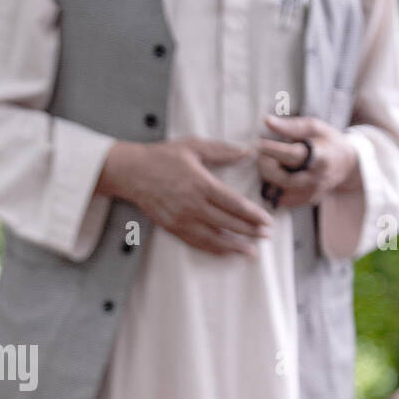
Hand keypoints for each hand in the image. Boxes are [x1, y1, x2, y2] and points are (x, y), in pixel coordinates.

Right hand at [98, 136, 270, 255]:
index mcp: (201, 184)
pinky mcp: (172, 228)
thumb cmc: (162, 157)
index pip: (234, 204)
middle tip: (266, 236)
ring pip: (213, 238)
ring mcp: (181, 219)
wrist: (131, 172)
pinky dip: (213, 249)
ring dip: (234, 247)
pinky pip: (196, 242)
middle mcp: (192, 205)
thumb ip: (222, 151)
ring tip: (251, 252)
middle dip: (250, 231)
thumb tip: (248, 152)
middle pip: (227, 223)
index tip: (267, 221)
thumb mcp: (193, 146)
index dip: (253, 215)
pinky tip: (226, 252)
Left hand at [257, 115, 361, 207]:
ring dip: (267, 178)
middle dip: (266, 166)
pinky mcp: (305, 202)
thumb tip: (267, 121)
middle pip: (283, 178)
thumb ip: (291, 126)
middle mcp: (317, 178)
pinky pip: (281, 200)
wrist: (345, 165)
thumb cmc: (326, 141)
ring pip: (279, 191)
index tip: (258, 143)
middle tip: (260, 154)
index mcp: (321, 156)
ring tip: (267, 164)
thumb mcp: (314, 127)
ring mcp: (312, 193)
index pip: (293, 156)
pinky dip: (272, 189)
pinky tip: (273, 176)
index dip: (273, 150)